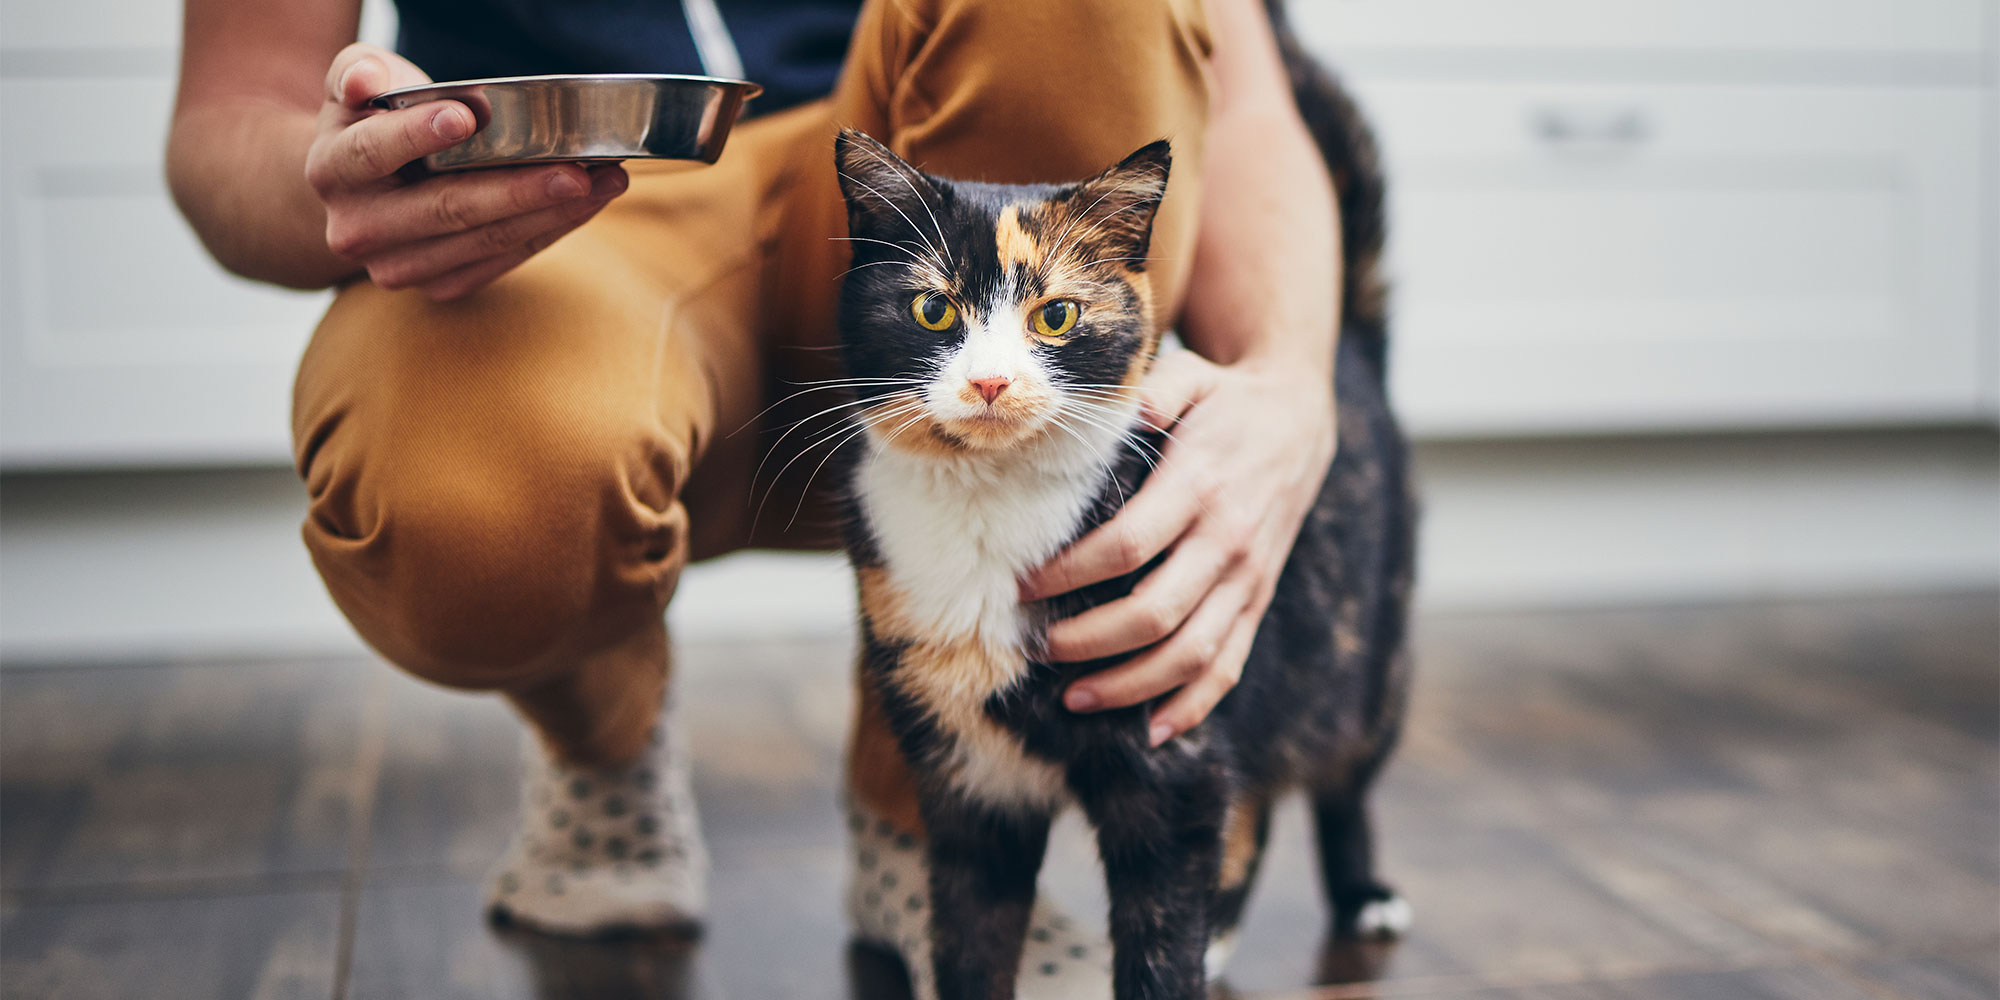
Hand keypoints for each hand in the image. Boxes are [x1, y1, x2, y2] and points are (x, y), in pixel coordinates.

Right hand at [305, 44, 628, 299]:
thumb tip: (364, 82)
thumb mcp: (356, 82)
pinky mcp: (439, 286)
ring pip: (484, 241)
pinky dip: (550, 232)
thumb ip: (357, 71)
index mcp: (332, 170)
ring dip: (552, 214)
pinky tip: (588, 204)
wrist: (359, 190)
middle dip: (518, 190)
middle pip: (445, 209)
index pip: (372, 153)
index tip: (466, 117)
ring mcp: (398, 266)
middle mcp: (358, 228)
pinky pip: (503, 262)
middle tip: (577, 171)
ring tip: (605, 181)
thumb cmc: (372, 120)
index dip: (417, 135)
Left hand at [1020, 350, 1336, 745]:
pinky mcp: (1257, 600)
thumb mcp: (1189, 376)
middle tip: (1038, 648)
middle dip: (1088, 642)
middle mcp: (1227, 541)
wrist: (1299, 417)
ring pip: (1192, 654)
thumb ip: (1152, 394)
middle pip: (1154, 614)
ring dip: (1131, 685)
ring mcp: (1247, 579)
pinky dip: (1194, 706)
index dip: (1070, 575)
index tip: (1023, 587)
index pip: (1127, 546)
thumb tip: (1120, 413)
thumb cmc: (1224, 399)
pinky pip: (1229, 666)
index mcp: (1200, 486)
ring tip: (1075, 698)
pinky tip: (1153, 731)